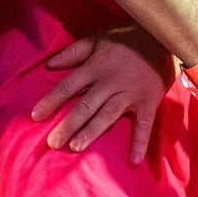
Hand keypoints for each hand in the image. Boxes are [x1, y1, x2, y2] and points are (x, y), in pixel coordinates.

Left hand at [31, 26, 176, 158]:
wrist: (162, 36)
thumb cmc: (126, 38)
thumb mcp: (97, 39)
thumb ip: (73, 53)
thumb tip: (50, 65)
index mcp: (95, 68)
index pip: (68, 86)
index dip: (51, 101)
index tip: (35, 116)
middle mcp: (110, 83)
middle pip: (85, 106)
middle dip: (68, 125)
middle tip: (52, 143)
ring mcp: (129, 95)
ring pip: (107, 116)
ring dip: (92, 132)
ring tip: (76, 147)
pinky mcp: (148, 103)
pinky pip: (144, 125)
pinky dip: (140, 142)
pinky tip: (134, 160)